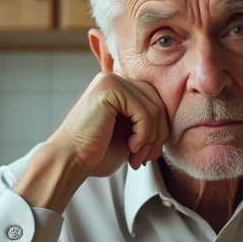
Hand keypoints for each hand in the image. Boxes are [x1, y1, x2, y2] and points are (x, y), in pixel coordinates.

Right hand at [50, 72, 169, 177]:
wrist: (70, 161)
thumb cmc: (96, 154)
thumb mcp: (130, 135)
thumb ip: (147, 122)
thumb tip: (172, 122)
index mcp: (118, 89)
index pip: (155, 102)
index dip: (159, 130)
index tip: (147, 154)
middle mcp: (114, 79)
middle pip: (158, 102)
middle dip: (158, 134)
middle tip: (144, 158)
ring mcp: (110, 81)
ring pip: (154, 107)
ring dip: (151, 138)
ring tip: (137, 155)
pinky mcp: (109, 88)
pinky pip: (144, 111)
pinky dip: (144, 134)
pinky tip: (131, 147)